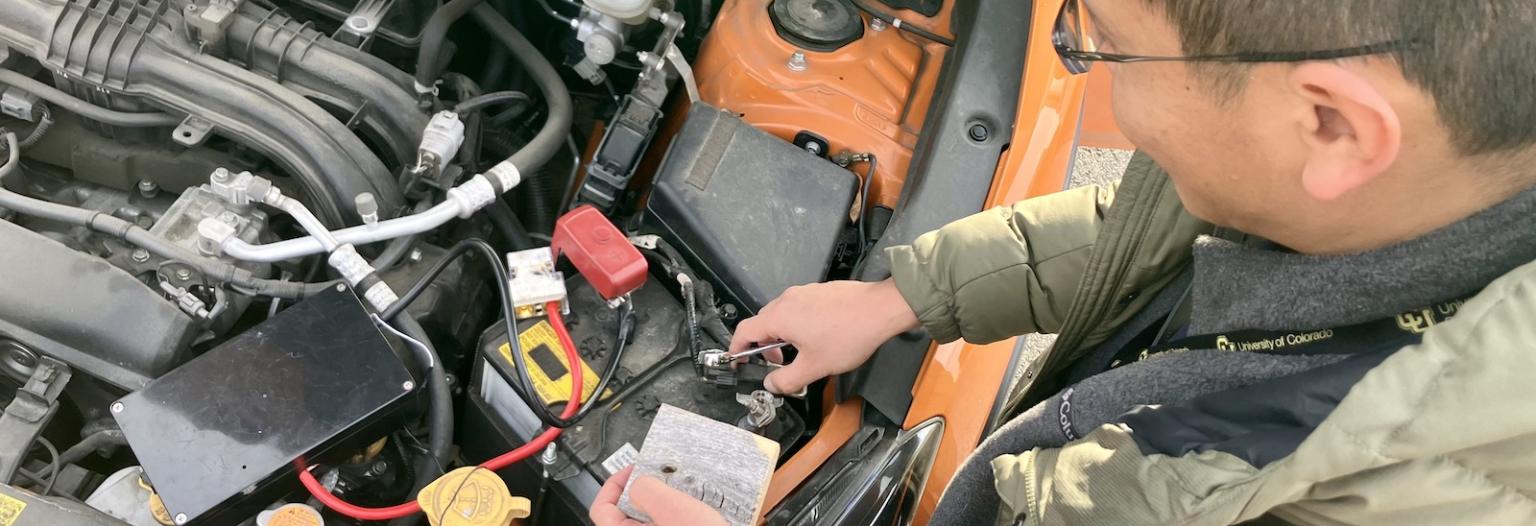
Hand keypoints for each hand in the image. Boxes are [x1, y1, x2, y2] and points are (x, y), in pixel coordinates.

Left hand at [590, 465, 727, 525]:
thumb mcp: (672, 509)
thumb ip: (646, 490)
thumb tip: (638, 482)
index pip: (601, 508)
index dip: (615, 483)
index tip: (634, 469)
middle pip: (627, 513)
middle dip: (645, 490)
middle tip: (662, 476)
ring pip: (650, 521)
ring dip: (665, 503)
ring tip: (682, 493)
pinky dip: (676, 516)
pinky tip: (693, 510)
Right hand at [729, 279, 919, 394]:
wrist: (881, 309)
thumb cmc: (849, 335)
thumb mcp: (815, 367)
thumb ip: (787, 379)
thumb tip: (772, 384)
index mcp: (780, 317)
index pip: (744, 331)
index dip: (736, 348)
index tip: (738, 360)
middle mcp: (787, 300)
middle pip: (762, 322)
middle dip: (764, 345)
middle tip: (778, 362)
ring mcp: (804, 292)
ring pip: (781, 315)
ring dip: (782, 335)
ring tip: (800, 352)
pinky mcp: (819, 291)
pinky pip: (798, 308)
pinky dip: (797, 324)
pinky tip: (817, 337)